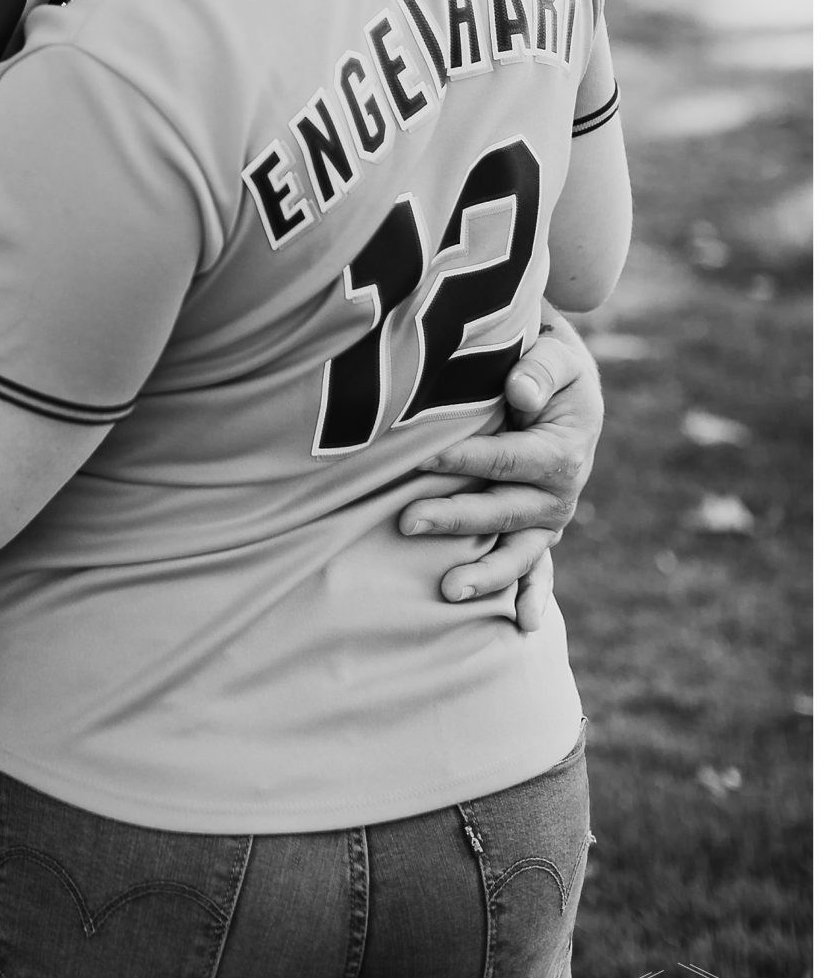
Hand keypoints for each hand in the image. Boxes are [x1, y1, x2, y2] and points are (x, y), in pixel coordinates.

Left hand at [399, 316, 602, 633]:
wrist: (571, 386)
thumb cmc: (553, 363)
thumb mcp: (558, 351)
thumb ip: (540, 368)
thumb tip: (518, 391)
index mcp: (563, 448)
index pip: (506, 459)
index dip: (464, 458)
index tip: (420, 459)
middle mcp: (561, 492)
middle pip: (503, 511)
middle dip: (455, 518)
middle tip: (406, 522)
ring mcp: (550, 518)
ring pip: (518, 553)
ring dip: (486, 574)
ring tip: (448, 591)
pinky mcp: (540, 530)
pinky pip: (537, 569)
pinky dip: (531, 595)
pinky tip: (522, 626)